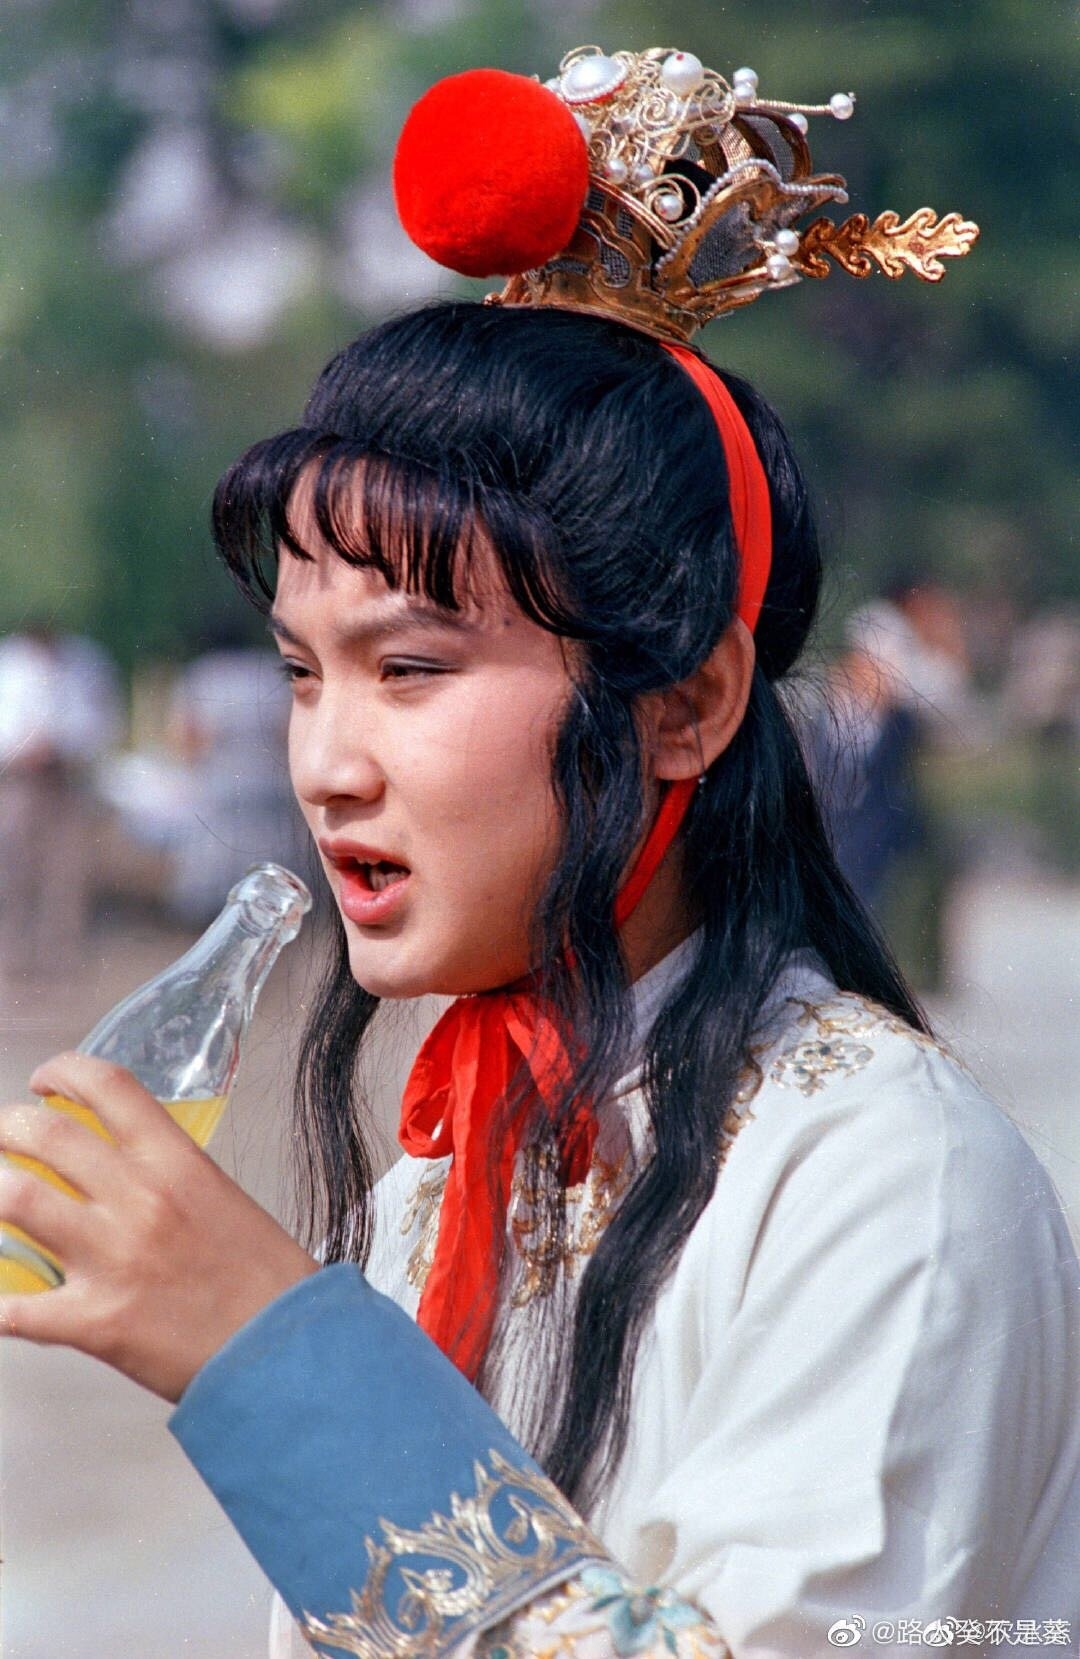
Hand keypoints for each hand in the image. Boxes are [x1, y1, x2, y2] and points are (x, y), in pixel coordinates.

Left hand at [0, 1053, 318, 1402]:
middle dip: (7, 1127)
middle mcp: (138, 1200)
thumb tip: (125, 1173)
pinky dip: (2, 1303)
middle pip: (44, 1134)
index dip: (64, 1071)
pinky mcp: (93, 1320)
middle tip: (5, 1137)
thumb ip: (170, 1178)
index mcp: (176, 1164)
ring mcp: (111, 1258)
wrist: (285, 1349)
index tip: (47, 1082)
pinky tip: (4, 1301)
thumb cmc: (267, 1282)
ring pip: (15, 1200)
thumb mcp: (224, 1200)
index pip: (108, 1087)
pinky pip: (17, 1307)